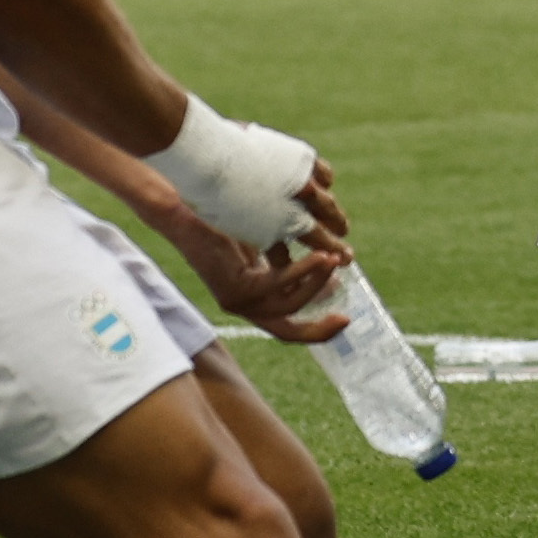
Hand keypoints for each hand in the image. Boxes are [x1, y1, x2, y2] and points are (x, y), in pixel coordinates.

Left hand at [148, 156, 355, 336]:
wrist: (190, 206)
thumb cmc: (228, 216)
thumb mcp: (270, 239)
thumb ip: (292, 256)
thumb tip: (333, 263)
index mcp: (255, 298)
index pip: (289, 323)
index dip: (317, 328)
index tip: (345, 317)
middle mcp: (245, 306)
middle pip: (288, 332)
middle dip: (319, 330)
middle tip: (346, 319)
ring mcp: (237, 302)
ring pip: (287, 307)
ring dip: (316, 286)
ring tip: (337, 262)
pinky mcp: (234, 290)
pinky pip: (277, 287)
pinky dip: (302, 273)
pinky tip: (321, 256)